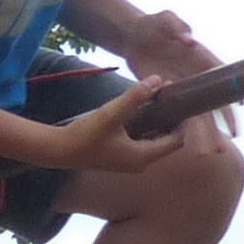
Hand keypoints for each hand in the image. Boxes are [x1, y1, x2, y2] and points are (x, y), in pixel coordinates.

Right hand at [47, 81, 184, 175]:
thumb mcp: (112, 113)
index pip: (176, 141)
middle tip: (170, 97)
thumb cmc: (86, 135)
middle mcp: (141, 163)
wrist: (60, 150)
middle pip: (168, 142)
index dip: (183, 122)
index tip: (180, 101)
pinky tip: (142, 111)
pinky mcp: (122, 157)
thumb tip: (157, 80)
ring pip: (155, 142)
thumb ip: (135, 97)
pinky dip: (148, 128)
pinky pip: (143, 142)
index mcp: (143, 156)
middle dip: (172, 120)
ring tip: (158, 100)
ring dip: (160, 123)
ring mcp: (131, 162)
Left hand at [124, 13, 240, 140]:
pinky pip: (179, 115)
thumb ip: (177, 26)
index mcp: (199, 57)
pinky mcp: (168, 94)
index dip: (231, 89)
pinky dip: (185, 130)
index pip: (220, 74)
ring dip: (204, 133)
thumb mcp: (164, 19)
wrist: (133, 37)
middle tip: (231, 139)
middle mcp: (195, 76)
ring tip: (210, 153)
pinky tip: (190, 146)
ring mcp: (183, 87)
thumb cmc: (153, 25)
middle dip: (222, 121)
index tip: (243, 105)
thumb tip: (189, 40)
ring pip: (197, 114)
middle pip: (212, 102)